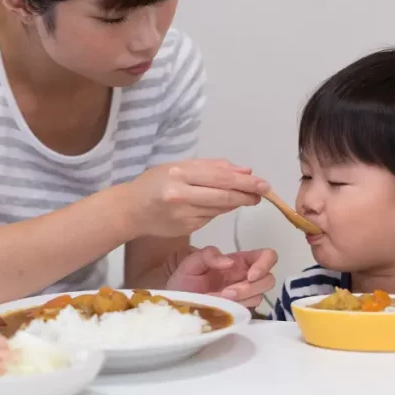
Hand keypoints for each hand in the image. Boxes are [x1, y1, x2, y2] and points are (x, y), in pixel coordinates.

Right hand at [124, 159, 268, 237]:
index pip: (221, 177)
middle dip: (247, 194)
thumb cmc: (155, 182)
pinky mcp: (186, 228)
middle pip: (224, 195)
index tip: (263, 184)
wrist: (131, 209)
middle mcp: (181, 195)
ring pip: (220, 208)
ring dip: (235, 203)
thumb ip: (213, 167)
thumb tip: (245, 170)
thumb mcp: (180, 166)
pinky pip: (210, 218)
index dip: (246, 182)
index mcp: (180, 174)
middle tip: (262, 193)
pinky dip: (218, 211)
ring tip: (246, 197)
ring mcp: (184, 214)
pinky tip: (217, 205)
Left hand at [165, 246, 276, 307]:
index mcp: (239, 261)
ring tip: (220, 300)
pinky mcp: (239, 311)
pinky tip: (222, 308)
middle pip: (268, 280)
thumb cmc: (184, 280)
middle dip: (250, 288)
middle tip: (227, 293)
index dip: (265, 264)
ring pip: (259, 297)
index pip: (267, 256)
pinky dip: (237, 309)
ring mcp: (244, 296)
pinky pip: (249, 311)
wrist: (175, 303)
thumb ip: (208, 255)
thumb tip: (230, 262)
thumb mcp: (192, 262)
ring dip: (242, 300)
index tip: (250, 276)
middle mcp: (245, 277)